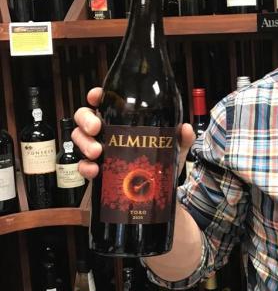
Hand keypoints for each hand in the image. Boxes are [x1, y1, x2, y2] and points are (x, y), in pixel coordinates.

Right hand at [72, 86, 195, 179]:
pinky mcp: (94, 169)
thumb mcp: (173, 149)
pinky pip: (82, 165)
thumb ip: (180, 139)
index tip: (95, 97)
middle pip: (84, 116)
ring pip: (79, 138)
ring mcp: (97, 149)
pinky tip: (94, 170)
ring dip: (84, 143)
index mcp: (122, 120)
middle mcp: (106, 131)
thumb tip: (185, 128)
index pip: (105, 102)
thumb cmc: (159, 163)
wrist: (155, 194)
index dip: (96, 96)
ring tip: (97, 152)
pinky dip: (85, 167)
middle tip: (96, 128)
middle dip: (86, 119)